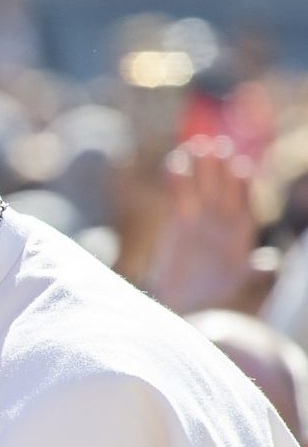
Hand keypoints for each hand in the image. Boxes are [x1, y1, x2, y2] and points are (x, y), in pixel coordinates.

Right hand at [146, 136, 259, 313]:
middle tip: (218, 146)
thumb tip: (269, 261)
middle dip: (220, 168)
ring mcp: (200, 217)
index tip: (241, 168)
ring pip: (201, 186)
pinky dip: (176, 179)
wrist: (182, 300)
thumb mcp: (237, 281)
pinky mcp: (177, 219)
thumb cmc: (213, 292)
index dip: (242, 184)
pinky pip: (178, 195)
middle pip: (222, 188)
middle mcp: (222, 219)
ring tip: (195, 146)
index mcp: (241, 230)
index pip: (244, 201)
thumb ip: (253, 270)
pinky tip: (175, 162)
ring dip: (199, 167)